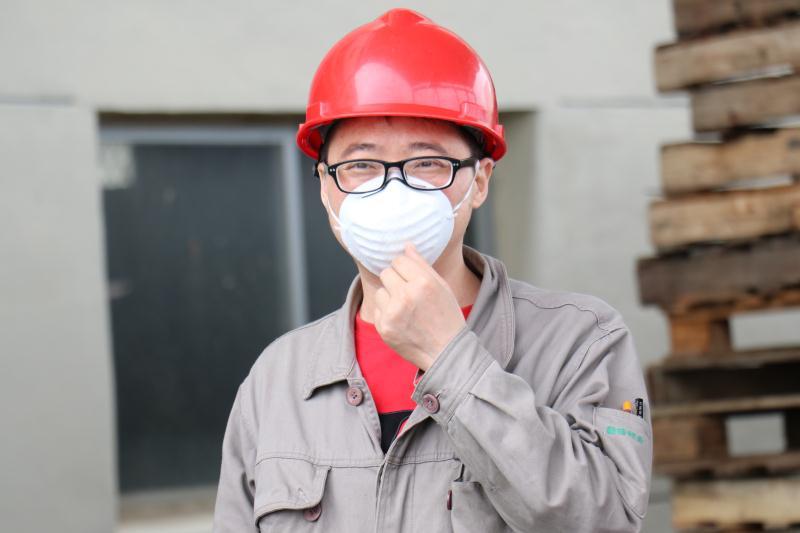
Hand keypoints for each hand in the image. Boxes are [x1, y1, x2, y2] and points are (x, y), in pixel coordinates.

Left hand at [374, 243, 466, 370]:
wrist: (446, 352)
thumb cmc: (446, 317)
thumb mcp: (442, 287)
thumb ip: (422, 265)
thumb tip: (406, 246)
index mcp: (423, 282)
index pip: (399, 260)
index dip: (404, 268)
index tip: (411, 277)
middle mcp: (406, 296)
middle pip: (386, 273)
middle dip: (395, 280)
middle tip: (408, 293)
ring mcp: (392, 313)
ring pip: (380, 291)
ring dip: (389, 297)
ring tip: (406, 309)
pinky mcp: (383, 328)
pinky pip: (377, 309)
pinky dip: (386, 313)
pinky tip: (401, 321)